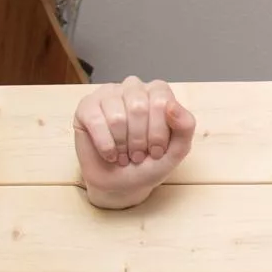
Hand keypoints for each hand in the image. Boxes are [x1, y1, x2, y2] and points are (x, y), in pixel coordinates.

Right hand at [73, 77, 195, 208]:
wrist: (122, 184)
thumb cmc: (150, 163)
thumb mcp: (177, 150)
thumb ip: (185, 126)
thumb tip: (172, 105)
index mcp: (158, 92)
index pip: (161, 100)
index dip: (159, 131)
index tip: (157, 150)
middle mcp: (133, 87)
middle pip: (138, 107)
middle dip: (140, 140)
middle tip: (139, 155)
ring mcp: (108, 94)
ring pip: (117, 117)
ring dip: (123, 145)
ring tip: (125, 155)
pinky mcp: (86, 107)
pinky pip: (96, 122)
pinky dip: (105, 145)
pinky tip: (110, 154)